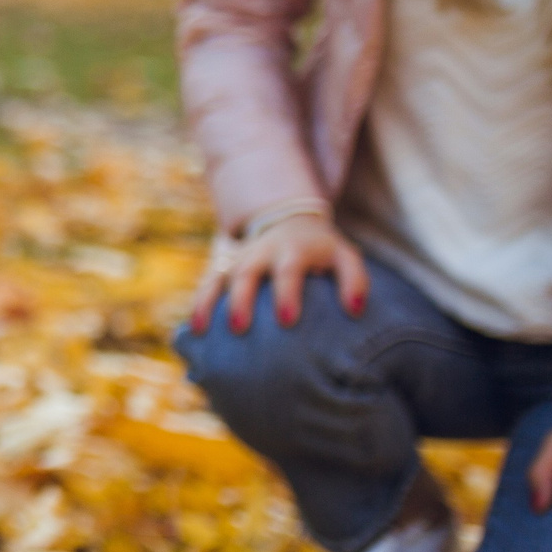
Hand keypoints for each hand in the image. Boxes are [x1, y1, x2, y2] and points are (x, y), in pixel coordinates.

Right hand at [189, 212, 368, 335]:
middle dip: (240, 300)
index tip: (287, 321)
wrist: (290, 221)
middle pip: (245, 273)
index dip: (286, 294)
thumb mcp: (345, 256)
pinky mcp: (225, 266)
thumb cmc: (322, 250)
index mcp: (292, 249)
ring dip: (208, 302)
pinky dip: (199, 304)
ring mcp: (239, 258)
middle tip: (239, 328)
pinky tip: (195, 329)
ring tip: (203, 330)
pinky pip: (207, 283)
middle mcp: (260, 251)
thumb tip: (355, 311)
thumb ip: (355, 281)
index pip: (288, 269)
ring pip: (219, 277)